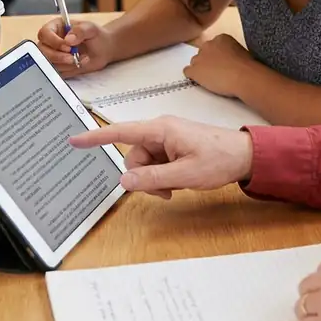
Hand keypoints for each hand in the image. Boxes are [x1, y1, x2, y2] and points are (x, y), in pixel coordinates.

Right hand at [37, 17, 113, 75]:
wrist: (104, 49)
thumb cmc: (95, 35)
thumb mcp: (90, 28)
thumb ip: (80, 31)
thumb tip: (68, 39)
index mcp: (55, 27)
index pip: (44, 33)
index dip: (53, 41)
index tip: (68, 46)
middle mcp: (51, 42)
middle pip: (42, 51)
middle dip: (57, 56)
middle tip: (72, 58)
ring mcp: (54, 55)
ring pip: (50, 63)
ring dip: (67, 64)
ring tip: (83, 58)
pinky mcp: (59, 67)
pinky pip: (58, 72)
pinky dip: (70, 70)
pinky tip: (82, 63)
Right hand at [70, 116, 253, 198]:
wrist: (245, 155)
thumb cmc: (219, 159)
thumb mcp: (185, 174)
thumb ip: (152, 178)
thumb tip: (124, 182)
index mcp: (161, 129)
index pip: (121, 132)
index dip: (96, 137)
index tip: (75, 140)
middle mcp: (161, 130)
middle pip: (133, 156)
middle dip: (143, 176)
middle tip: (166, 190)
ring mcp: (167, 138)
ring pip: (144, 163)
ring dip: (154, 179)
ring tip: (176, 186)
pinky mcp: (173, 147)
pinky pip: (156, 163)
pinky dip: (162, 176)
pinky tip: (178, 182)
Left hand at [184, 34, 252, 97]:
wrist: (243, 77)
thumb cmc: (247, 66)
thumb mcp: (240, 52)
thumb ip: (230, 51)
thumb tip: (229, 59)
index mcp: (221, 38)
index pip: (213, 46)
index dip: (217, 56)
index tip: (222, 63)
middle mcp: (208, 44)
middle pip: (203, 52)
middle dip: (208, 61)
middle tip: (217, 71)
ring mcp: (199, 57)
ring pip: (195, 62)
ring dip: (201, 69)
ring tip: (211, 78)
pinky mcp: (194, 70)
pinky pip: (187, 71)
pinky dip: (193, 76)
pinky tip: (201, 81)